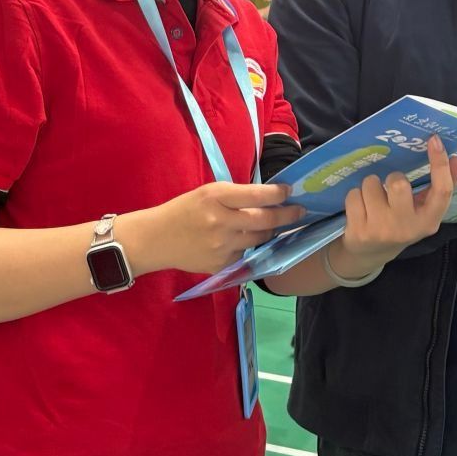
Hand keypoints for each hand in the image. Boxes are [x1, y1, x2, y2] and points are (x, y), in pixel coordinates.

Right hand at [124, 182, 302, 276]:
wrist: (157, 239)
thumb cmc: (183, 210)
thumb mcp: (207, 193)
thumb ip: (235, 195)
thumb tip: (267, 198)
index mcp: (216, 197)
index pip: (257, 195)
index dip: (278, 194)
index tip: (289, 191)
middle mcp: (221, 222)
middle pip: (265, 220)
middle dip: (287, 215)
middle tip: (299, 211)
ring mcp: (222, 246)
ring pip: (259, 238)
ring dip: (269, 231)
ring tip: (272, 225)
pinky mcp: (221, 264)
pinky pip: (245, 254)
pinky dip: (248, 246)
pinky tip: (243, 240)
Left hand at [331, 137, 456, 273]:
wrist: (370, 253)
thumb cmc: (401, 224)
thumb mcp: (423, 211)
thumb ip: (442, 187)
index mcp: (429, 221)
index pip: (442, 191)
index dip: (440, 163)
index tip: (434, 140)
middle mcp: (407, 227)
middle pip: (399, 184)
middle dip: (392, 178)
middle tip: (390, 187)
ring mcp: (382, 230)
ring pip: (371, 184)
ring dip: (371, 186)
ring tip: (373, 200)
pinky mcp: (359, 231)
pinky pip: (354, 195)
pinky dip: (355, 196)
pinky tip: (360, 209)